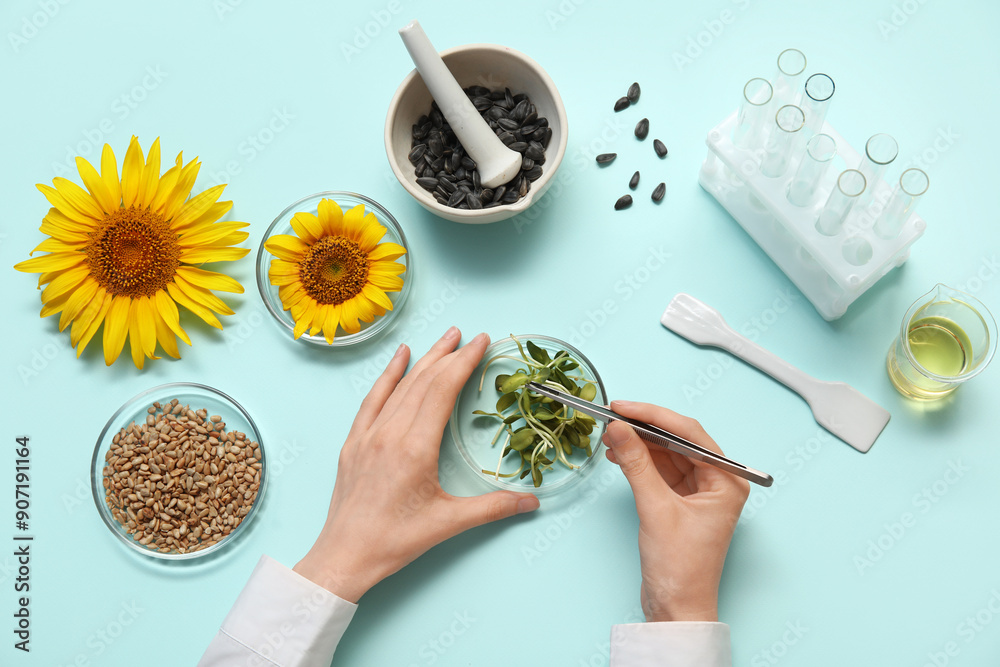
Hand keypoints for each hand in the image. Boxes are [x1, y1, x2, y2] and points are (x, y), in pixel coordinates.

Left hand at [293, 328, 539, 601]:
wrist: (345, 556)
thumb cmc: (395, 541)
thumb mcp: (449, 524)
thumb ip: (493, 508)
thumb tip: (532, 501)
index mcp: (414, 448)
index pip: (443, 390)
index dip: (464, 362)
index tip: (481, 342)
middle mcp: (389, 434)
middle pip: (423, 382)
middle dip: (449, 354)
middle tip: (469, 334)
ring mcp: (368, 436)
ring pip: (399, 386)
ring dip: (424, 359)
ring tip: (444, 338)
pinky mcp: (353, 443)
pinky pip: (372, 399)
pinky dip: (387, 375)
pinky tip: (398, 358)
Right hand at [602, 401, 749, 622]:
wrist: (676, 608)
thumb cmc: (681, 568)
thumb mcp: (656, 509)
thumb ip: (636, 464)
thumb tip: (618, 428)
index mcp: (728, 480)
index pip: (689, 433)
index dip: (654, 416)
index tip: (623, 407)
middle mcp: (718, 481)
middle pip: (678, 440)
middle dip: (644, 428)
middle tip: (612, 417)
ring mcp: (699, 492)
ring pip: (666, 453)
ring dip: (638, 443)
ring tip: (610, 435)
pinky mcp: (681, 501)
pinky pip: (659, 470)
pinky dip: (639, 461)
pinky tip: (618, 454)